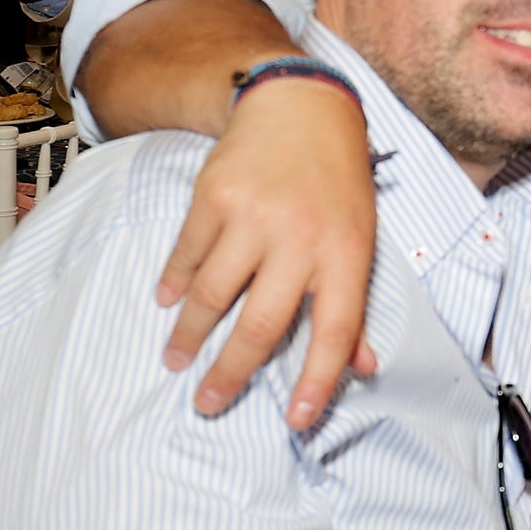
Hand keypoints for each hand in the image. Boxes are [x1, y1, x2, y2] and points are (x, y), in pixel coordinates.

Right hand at [158, 74, 380, 426]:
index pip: (336, 331)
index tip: (297, 422)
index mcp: (347, 255)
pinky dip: (174, 283)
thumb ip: (355, 305)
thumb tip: (362, 367)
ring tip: (177, 361)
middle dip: (231, 374)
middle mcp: (301, 240)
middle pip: (261, 325)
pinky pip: (188, 254)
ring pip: (213, 294)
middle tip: (207, 404)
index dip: (318, 381)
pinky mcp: (213, 197)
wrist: (301, 108)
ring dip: (189, 335)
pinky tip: (167, 301)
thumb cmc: (338, 184)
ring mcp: (254, 217)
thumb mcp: (361, 240)